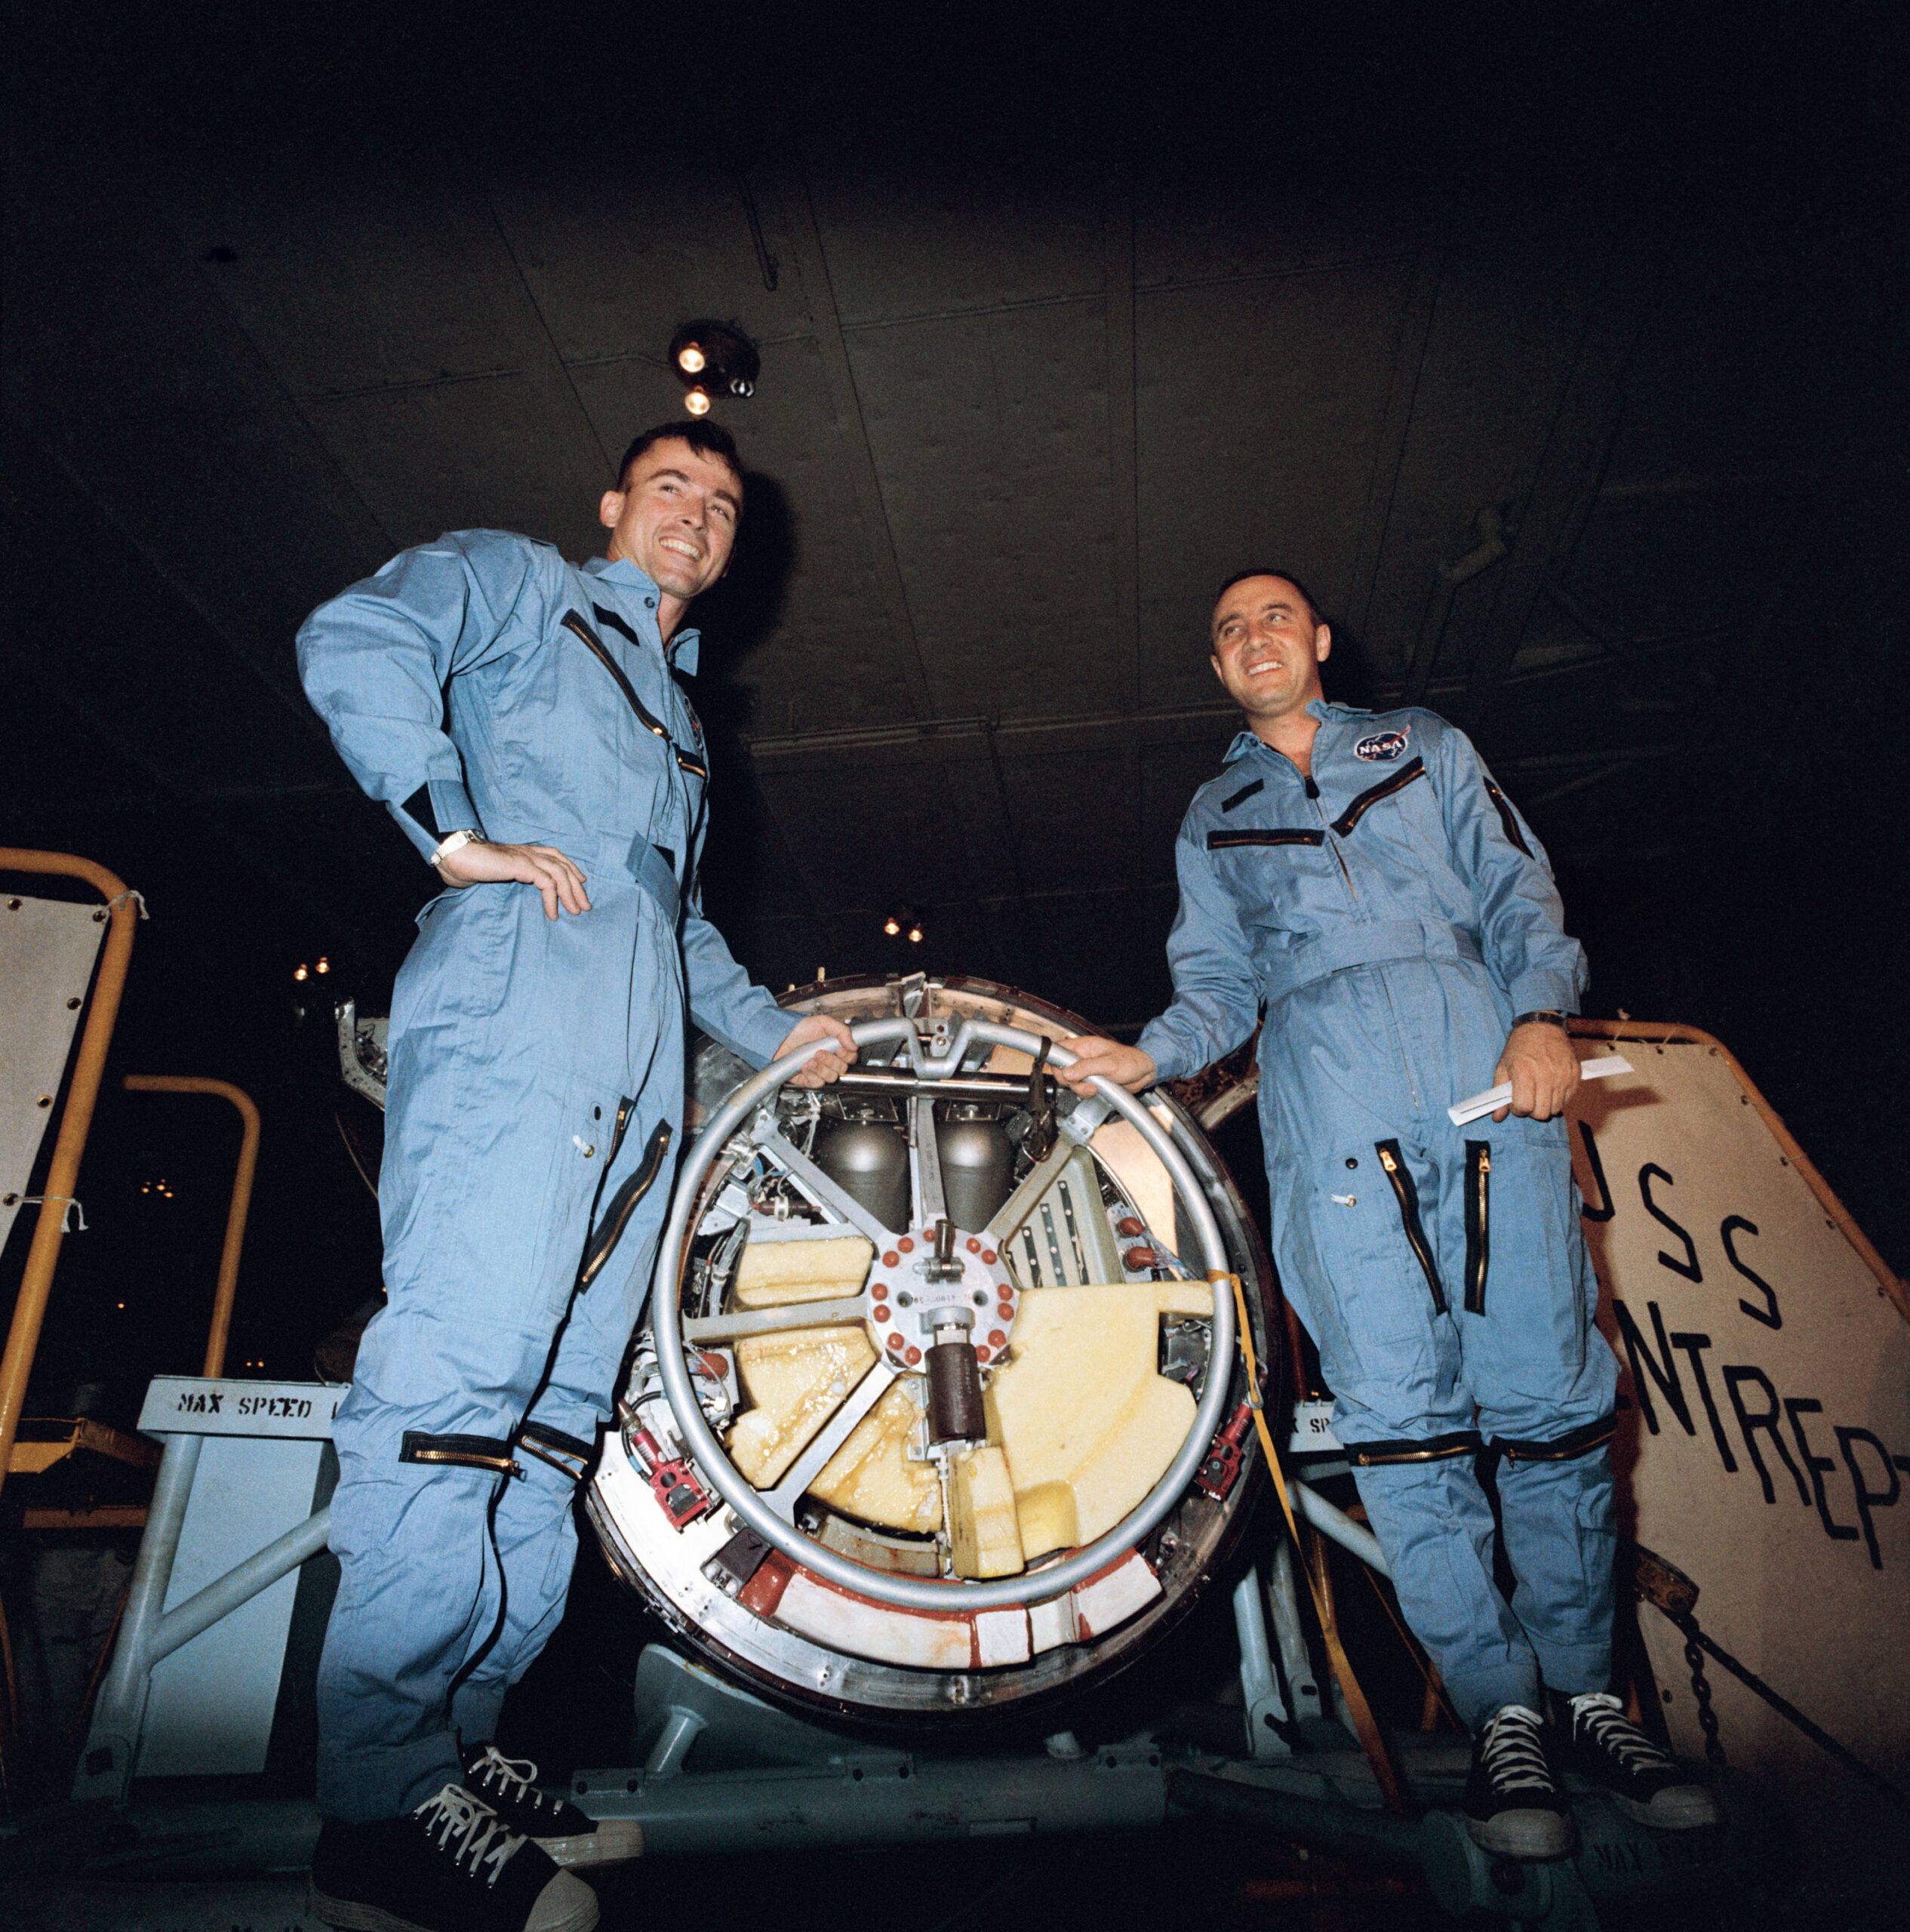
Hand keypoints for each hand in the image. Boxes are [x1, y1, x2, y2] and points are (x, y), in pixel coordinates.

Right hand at [436, 839, 589, 920]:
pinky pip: (546, 883)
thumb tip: (519, 884)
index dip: (571, 868)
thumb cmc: (471, 865)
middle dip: (576, 886)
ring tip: (575, 911)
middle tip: (585, 905)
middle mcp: (528, 851)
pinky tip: (552, 913)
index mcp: (524, 851)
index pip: (555, 856)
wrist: (456, 856)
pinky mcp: (521, 865)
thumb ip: (511, 875)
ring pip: (559, 873)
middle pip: (562, 865)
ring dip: (570, 894)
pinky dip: (552, 899)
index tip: (581, 882)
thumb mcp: (498, 871)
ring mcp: (525, 856)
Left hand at [776, 1013, 857, 1087]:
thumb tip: (854, 1045)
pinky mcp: (809, 1079)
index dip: (847, 1056)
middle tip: (819, 1052)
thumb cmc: (799, 1029)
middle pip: (842, 1069)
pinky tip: (804, 1066)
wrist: (780, 1038)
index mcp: (836, 1047)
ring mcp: (819, 1070)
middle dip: (831, 1061)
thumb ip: (842, 1031)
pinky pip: (817, 1083)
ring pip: (831, 1077)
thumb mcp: (823, 1022)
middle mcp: (829, 1060)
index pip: (851, 1058)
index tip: (839, 1049)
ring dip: (820, 1068)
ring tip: (810, 1059)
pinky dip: (811, 1075)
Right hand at [1056, 1035, 1157, 1096]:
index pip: (1059, 1048)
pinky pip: (1080, 1089)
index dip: (1053, 1058)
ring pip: (1070, 1082)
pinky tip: (1097, 1090)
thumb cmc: (1131, 1061)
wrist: (1144, 1073)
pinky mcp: (1091, 1081)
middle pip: (1061, 1069)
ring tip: (1096, 1087)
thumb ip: (1087, 1067)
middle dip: (1071, 1080)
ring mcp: (1086, 1070)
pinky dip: (1086, 1093)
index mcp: (1084, 1046)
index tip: (1058, 1069)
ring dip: (1081, 1088)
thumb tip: (1068, 1072)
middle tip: (1086, 1082)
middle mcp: (1082, 1057)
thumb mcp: (1109, 1063)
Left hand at [1491, 1022, 1580, 1120]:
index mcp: (1525, 1073)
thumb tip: (1497, 1118)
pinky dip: (1559, 1098)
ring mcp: (1563, 1075)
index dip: (1517, 1109)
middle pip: (1541, 1113)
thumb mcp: (1503, 1067)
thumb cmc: (1519, 1046)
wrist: (1542, 1026)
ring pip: (1556, 1109)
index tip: (1516, 1102)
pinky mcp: (1575, 1074)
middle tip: (1528, 1099)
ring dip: (1546, 1105)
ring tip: (1539, 1091)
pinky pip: (1568, 1099)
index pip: (1524, 1107)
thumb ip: (1499, 1094)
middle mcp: (1546, 1075)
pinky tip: (1551, 1086)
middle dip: (1532, 1110)